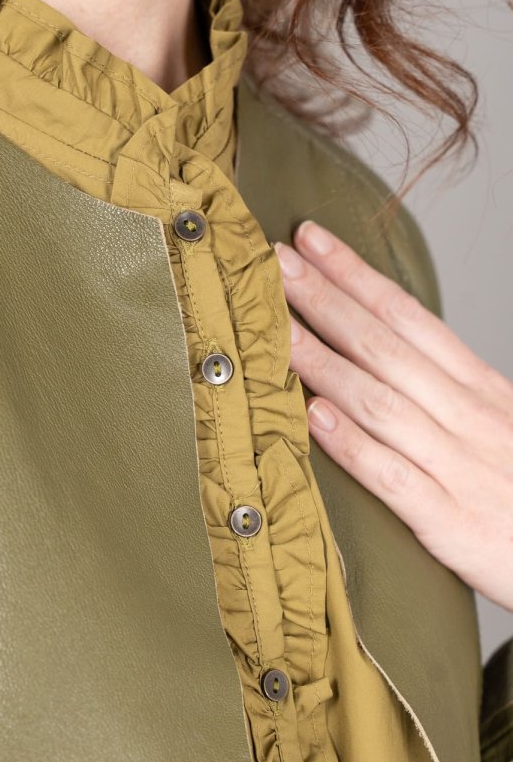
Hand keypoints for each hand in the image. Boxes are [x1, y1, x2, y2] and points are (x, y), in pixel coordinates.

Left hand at [273, 219, 512, 612]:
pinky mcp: (452, 522)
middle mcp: (470, 418)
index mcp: (482, 390)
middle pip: (386, 347)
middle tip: (272, 262)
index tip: (310, 239)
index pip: (410, 317)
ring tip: (274, 331)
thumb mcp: (501, 426)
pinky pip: (393, 477)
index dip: (357, 275)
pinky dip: (352, 445)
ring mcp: (460, 468)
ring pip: (381, 402)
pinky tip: (312, 418)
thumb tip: (381, 359)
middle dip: (326, 301)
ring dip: (323, 362)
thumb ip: (447, 394)